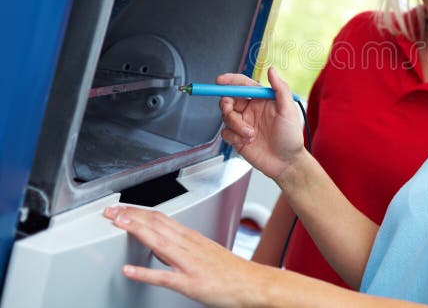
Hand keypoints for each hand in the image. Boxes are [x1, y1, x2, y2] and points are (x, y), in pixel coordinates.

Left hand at [103, 206, 270, 306]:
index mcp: (192, 238)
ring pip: (159, 242)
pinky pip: (164, 277)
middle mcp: (189, 246)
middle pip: (157, 224)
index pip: (160, 218)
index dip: (138, 211)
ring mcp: (189, 263)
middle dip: (131, 216)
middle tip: (110, 210)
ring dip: (136, 232)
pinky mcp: (190, 283)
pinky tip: (128, 271)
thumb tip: (161, 244)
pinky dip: (145, 273)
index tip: (120, 208)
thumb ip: (182, 247)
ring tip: (117, 224)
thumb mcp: (206, 251)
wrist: (253, 284)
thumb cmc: (231, 271)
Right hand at [217, 68, 305, 178]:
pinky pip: (225, 132)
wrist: (286, 163)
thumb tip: (272, 70)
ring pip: (226, 116)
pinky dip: (234, 136)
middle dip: (226, 103)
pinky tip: (247, 142)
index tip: (220, 80)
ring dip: (236, 125)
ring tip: (251, 134)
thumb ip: (280, 88)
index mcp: (262, 100)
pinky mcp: (237, 138)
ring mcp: (243, 124)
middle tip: (230, 110)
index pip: (243, 85)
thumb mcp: (289, 110)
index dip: (230, 81)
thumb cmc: (291, 137)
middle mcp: (251, 110)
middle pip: (229, 99)